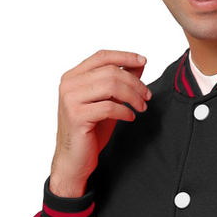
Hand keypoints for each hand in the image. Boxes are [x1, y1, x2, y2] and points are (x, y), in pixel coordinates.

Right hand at [49, 49, 151, 197]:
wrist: (74, 160)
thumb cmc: (90, 132)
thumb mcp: (107, 102)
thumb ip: (118, 83)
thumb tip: (138, 64)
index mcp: (73, 76)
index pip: (102, 56)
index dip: (124, 56)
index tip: (143, 61)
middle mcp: (69, 84)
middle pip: (110, 71)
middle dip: (134, 82)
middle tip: (147, 96)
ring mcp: (71, 99)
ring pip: (110, 86)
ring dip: (132, 96)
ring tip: (142, 107)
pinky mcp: (77, 116)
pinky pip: (109, 107)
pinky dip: (125, 111)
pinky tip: (130, 117)